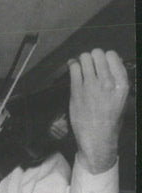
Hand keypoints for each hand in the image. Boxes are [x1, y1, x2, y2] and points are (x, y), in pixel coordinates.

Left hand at [68, 49, 129, 174]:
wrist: (97, 138)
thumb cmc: (110, 120)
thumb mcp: (122, 98)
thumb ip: (117, 80)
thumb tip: (109, 65)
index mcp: (122, 83)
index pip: (112, 56)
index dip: (105, 57)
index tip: (101, 62)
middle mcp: (108, 82)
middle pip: (98, 54)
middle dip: (92, 57)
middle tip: (89, 63)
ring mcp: (91, 86)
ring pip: (85, 59)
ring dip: (82, 60)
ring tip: (80, 65)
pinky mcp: (77, 92)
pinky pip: (74, 69)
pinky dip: (72, 65)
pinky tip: (72, 67)